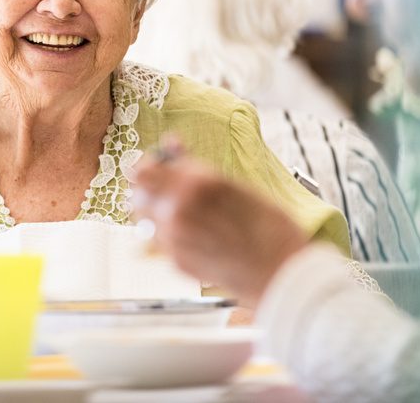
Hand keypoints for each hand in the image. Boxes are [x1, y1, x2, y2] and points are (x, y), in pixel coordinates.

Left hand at [132, 137, 307, 306]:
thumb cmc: (270, 228)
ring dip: (155, 211)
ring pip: (143, 219)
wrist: (281, 274)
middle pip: (138, 194)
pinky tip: (193, 234)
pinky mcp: (176, 262)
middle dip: (149, 188)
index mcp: (195, 183)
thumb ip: (196, 167)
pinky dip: (167, 234)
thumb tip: (172, 144)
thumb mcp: (237, 186)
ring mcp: (174, 239)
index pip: (146, 169)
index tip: (160, 166)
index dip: (151, 166)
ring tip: (180, 212)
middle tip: (167, 188)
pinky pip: (158, 241)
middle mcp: (178, 210)